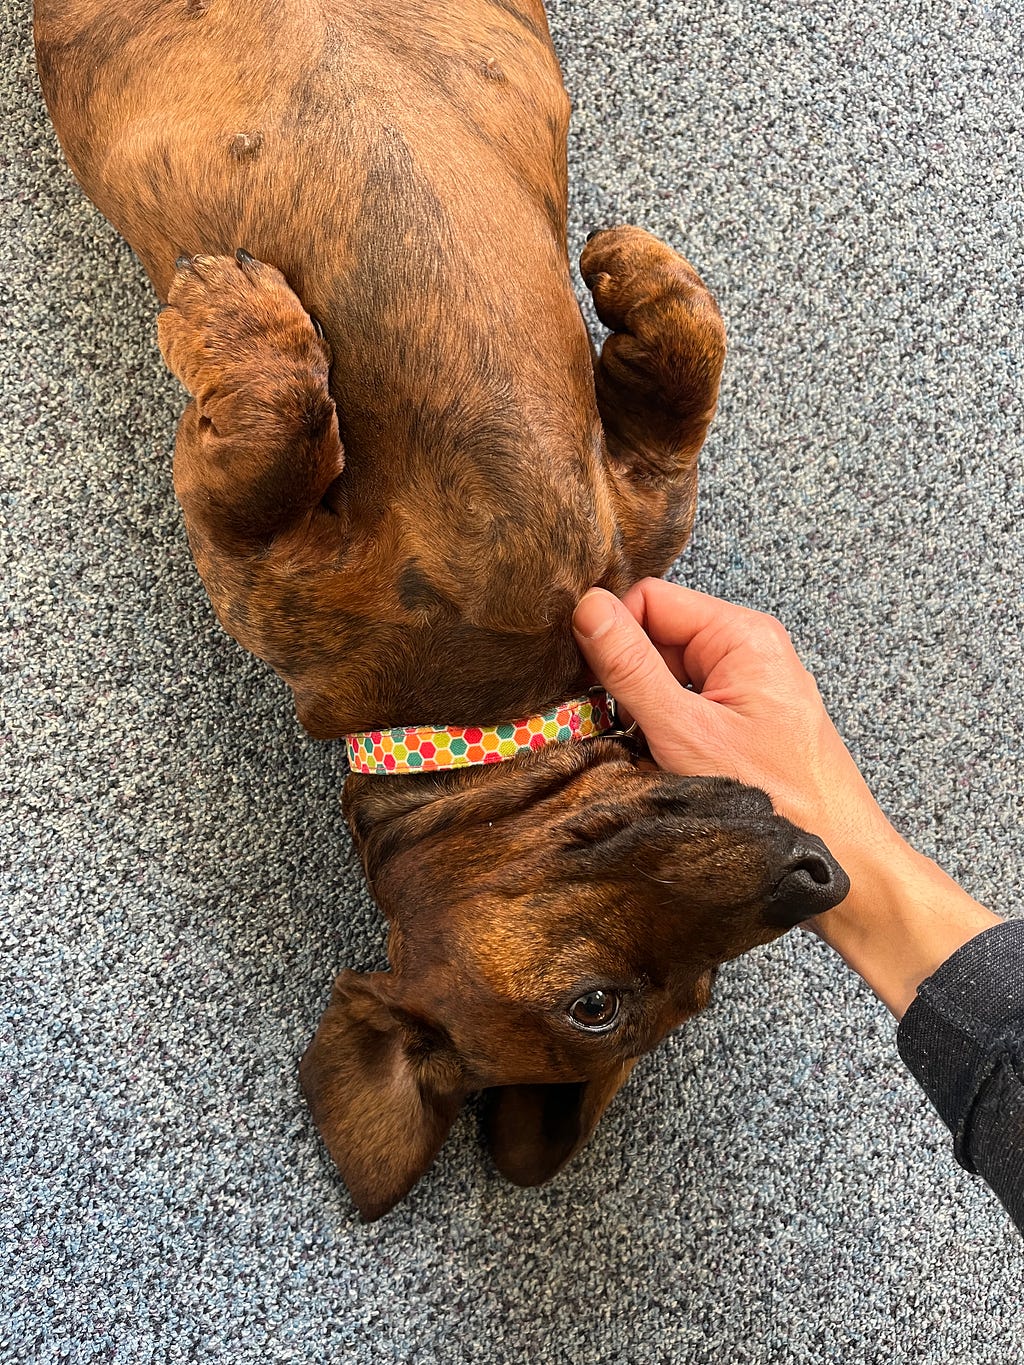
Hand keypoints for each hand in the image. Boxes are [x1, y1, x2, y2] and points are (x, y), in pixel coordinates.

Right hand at [572, 579, 891, 864]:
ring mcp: (748, 685)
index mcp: (742, 635)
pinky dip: (665, 729)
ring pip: (667, 675)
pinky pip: (686, 705)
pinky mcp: (745, 718)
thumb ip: (630, 667)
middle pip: (658, 636)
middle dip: (628, 677)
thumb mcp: (685, 731)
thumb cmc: (777, 799)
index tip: (592, 681)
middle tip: (619, 724)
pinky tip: (666, 761)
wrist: (838, 858)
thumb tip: (587, 609)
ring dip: (644, 709)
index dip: (613, 634)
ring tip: (648, 750)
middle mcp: (748, 649)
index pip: (650, 598)